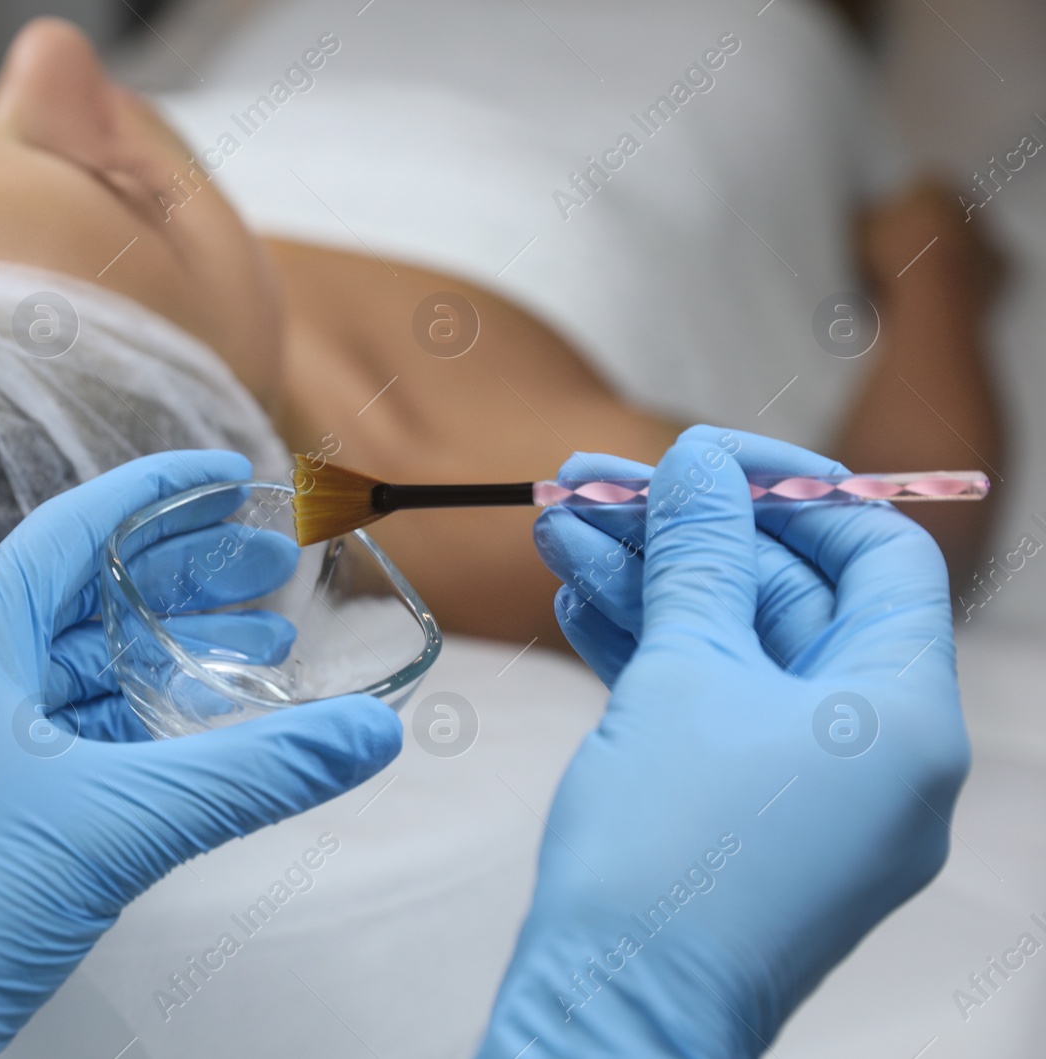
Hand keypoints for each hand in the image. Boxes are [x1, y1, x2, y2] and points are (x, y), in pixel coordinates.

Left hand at [0, 451, 401, 1057]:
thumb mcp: (120, 828)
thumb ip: (254, 772)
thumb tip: (368, 734)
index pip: (72, 529)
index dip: (159, 492)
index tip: (231, 475)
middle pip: (84, 595)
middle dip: (186, 579)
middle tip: (278, 571)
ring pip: (74, 665)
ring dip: (164, 651)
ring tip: (260, 641)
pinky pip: (61, 728)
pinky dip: (131, 715)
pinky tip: (196, 721)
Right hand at [479, 426, 968, 1056]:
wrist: (617, 1009)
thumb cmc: (667, 858)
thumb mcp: (683, 677)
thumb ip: (699, 558)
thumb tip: (700, 465)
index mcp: (904, 715)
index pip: (879, 558)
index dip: (794, 492)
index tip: (707, 460)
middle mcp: (879, 753)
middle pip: (787, 599)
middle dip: (683, 535)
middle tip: (590, 488)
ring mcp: (813, 791)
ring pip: (733, 653)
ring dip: (648, 587)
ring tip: (558, 530)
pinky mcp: (749, 819)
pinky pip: (711, 711)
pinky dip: (648, 655)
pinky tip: (577, 604)